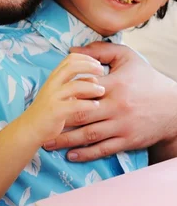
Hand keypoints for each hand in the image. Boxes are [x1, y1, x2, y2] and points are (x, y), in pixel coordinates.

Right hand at [25, 53, 104, 142]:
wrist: (30, 128)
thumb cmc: (48, 110)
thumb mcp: (60, 93)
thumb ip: (75, 84)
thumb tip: (95, 78)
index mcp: (54, 77)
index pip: (70, 59)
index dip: (86, 58)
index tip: (97, 64)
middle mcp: (52, 83)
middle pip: (72, 66)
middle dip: (89, 66)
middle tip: (101, 71)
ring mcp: (53, 96)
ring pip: (75, 85)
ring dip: (92, 87)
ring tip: (101, 91)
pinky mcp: (56, 111)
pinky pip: (75, 105)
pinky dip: (88, 104)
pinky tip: (96, 106)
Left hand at [43, 42, 176, 161]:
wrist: (174, 107)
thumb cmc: (146, 79)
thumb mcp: (127, 58)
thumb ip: (99, 51)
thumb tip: (72, 50)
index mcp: (114, 85)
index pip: (84, 90)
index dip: (65, 95)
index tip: (47, 99)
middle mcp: (117, 106)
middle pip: (82, 115)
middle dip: (60, 121)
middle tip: (41, 125)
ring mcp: (122, 125)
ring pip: (90, 134)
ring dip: (67, 140)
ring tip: (49, 142)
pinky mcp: (127, 140)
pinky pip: (104, 149)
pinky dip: (87, 153)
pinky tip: (71, 155)